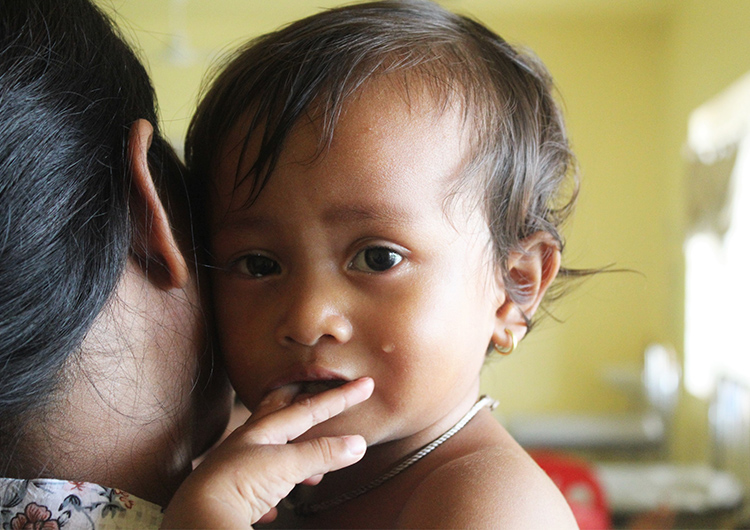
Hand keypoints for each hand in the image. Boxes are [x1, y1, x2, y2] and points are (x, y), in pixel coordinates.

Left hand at [161, 377, 372, 528]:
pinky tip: (272, 508)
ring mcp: (237, 469)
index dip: (339, 398)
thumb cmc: (238, 485)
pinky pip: (254, 491)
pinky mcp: (231, 497)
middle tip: (314, 391)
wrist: (198, 518)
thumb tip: (356, 443)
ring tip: (310, 470)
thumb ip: (321, 454)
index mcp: (263, 430)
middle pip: (277, 415)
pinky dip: (269, 495)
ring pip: (269, 453)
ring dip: (292, 454)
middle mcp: (248, 444)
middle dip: (299, 403)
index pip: (309, 408)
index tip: (363, 385)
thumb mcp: (287, 466)